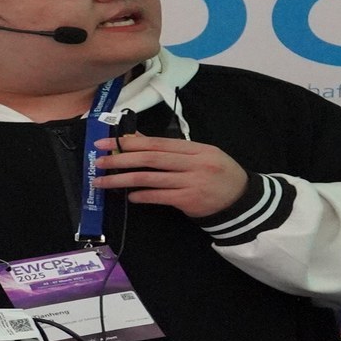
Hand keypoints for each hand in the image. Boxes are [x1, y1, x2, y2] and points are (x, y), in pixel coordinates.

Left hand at [93, 133, 249, 217]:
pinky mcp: (189, 201)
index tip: (106, 143)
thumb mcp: (198, 155)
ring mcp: (191, 182)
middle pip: (150, 159)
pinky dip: (142, 196)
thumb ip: (168, 148)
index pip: (156, 143)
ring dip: (122, 179)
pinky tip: (129, 196)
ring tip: (103, 182)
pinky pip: (159, 197)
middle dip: (120, 159)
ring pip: (150, 178)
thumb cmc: (217, 174)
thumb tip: (134, 139)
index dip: (129, 142)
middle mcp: (193, 163)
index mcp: (195, 148)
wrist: (242, 200)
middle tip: (98, 161)